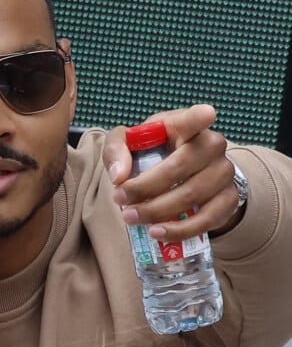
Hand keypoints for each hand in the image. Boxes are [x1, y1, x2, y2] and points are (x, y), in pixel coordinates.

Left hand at [103, 104, 240, 241]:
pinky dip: (179, 230)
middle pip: (178, 168)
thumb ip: (116, 150)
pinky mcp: (229, 200)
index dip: (200, 116)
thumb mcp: (129, 142)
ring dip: (156, 211)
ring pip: (191, 196)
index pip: (194, 118)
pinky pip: (206, 220)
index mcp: (185, 125)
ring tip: (131, 217)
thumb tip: (119, 177)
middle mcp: (212, 145)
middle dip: (144, 188)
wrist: (184, 173)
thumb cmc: (154, 150)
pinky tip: (157, 232)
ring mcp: (224, 172)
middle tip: (120, 199)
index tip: (206, 113)